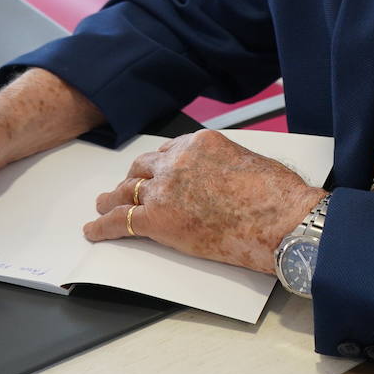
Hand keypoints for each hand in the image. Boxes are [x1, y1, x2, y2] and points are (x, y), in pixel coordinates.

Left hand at [86, 129, 325, 273]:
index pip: (167, 151)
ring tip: (102, 205)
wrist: (281, 218)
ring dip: (111, 200)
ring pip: (126, 193)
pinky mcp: (158, 220)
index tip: (152, 173)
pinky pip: (120, 222)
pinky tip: (93, 230)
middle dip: (133, 180)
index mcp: (199, 143)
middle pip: (142, 169)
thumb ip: (220, 166)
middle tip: (125, 188)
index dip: (157, 165)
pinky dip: (102, 227)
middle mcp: (176, 161)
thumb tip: (215, 180)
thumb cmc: (277, 195)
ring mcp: (164, 190)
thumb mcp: (246, 161)